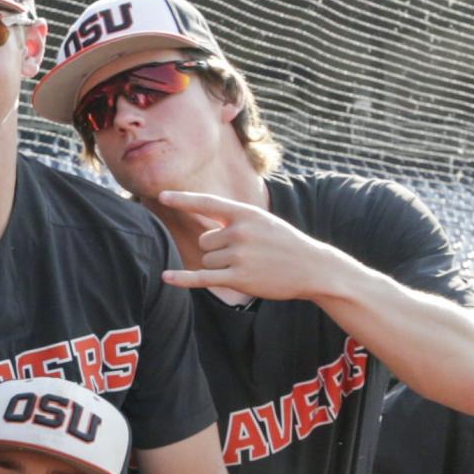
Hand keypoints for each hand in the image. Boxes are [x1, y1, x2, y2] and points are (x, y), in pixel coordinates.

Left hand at [157, 191, 354, 304]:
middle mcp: (240, 232)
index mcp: (246, 214)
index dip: (183, 199)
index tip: (161, 194)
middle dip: (218, 249)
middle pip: (205, 241)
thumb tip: (206, 230)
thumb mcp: (263, 222)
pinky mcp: (239, 278)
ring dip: (221, 266)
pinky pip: (202, 277)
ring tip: (248, 265)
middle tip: (246, 254)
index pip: (208, 203)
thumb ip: (235, 221)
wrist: (313, 268)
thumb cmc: (284, 244)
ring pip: (207, 260)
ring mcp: (239, 255)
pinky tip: (166, 277)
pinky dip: (182, 279)